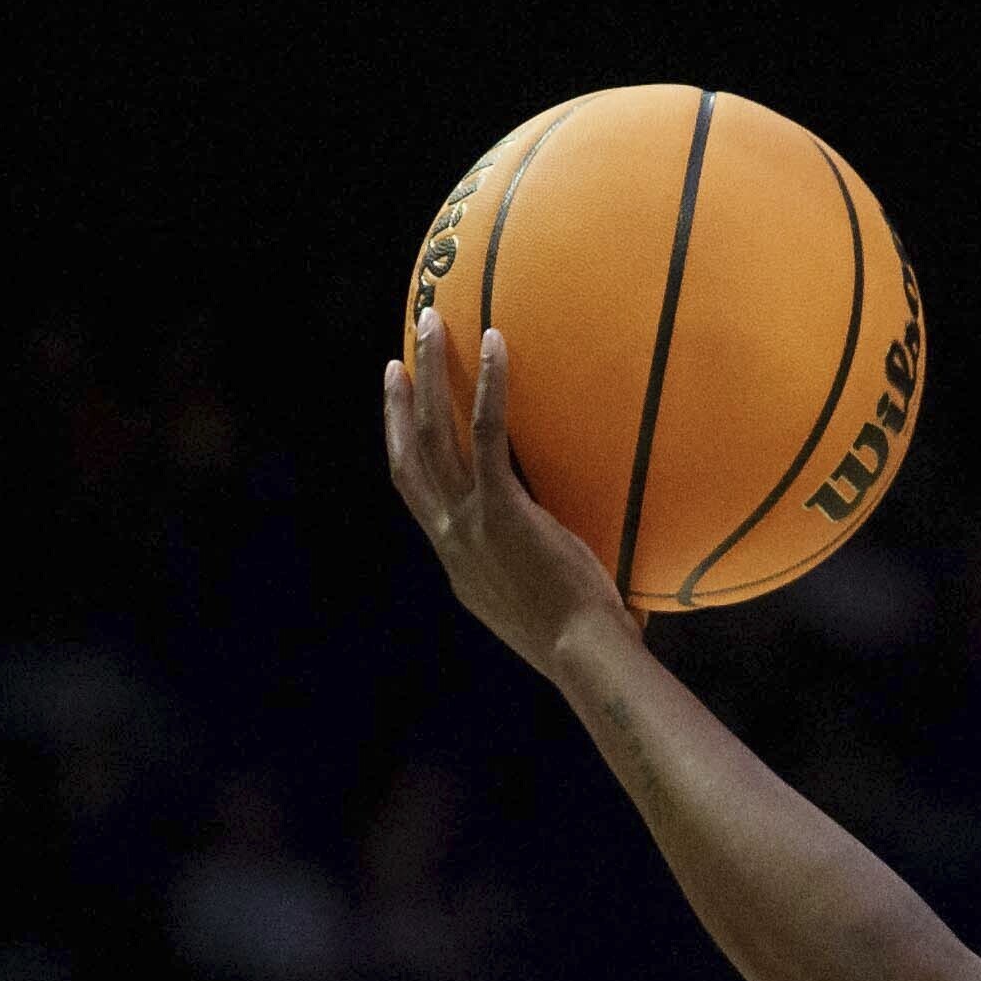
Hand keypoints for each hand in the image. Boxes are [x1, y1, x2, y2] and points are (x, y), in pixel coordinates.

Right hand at [378, 303, 630, 681]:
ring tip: (432, 323)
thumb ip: (530, 568)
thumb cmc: (578, 639)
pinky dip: (490, 385)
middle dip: (400, 400)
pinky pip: (489, 433)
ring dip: (429, 374)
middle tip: (401, 352)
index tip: (399, 408)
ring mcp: (470, 523)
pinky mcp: (502, 510)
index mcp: (456, 559)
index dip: (402, 446)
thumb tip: (560, 554)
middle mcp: (450, 537)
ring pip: (434, 433)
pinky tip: (497, 342)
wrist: (582, 656)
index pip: (416, 492)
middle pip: (410, 454)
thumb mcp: (534, 603)